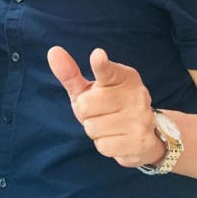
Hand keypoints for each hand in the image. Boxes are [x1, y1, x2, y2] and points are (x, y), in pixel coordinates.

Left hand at [47, 46, 163, 167]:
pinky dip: (103, 144)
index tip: (97, 56)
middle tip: (100, 112)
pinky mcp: (140, 141)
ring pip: (92, 127)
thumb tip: (53, 51)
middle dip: (86, 112)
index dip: (100, 64)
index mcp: (124, 76)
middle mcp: (136, 94)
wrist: (142, 134)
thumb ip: (70, 73)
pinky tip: (116, 138)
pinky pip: (103, 146)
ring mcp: (141, 118)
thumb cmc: (108, 105)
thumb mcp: (89, 89)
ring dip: (94, 129)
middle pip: (85, 105)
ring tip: (109, 125)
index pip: (108, 70)